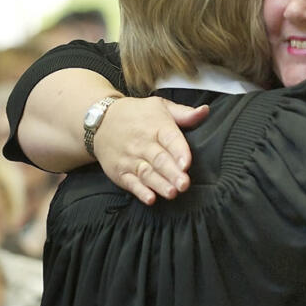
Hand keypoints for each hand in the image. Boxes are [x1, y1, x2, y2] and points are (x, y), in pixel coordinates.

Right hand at [93, 97, 208, 203]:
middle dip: (172, 173)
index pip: (169, 138)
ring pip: (147, 173)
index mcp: (156, 126)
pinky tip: (150, 198)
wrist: (100, 121)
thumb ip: (184, 114)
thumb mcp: (160, 107)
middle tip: (184, 184)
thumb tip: (205, 111)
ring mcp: (130, 159)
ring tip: (172, 193)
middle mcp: (143, 143)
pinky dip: (140, 191)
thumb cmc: (137, 115)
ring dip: (159, 184)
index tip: (187, 163)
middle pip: (159, 159)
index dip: (179, 151)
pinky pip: (131, 183)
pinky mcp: (120, 171)